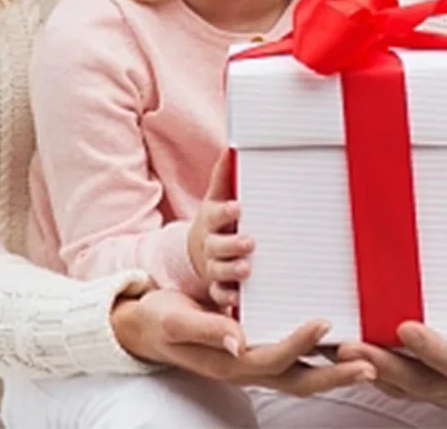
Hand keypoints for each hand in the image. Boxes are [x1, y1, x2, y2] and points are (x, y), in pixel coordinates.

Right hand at [110, 288, 376, 395]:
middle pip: (300, 379)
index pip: (274, 359)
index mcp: (229, 362)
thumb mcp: (175, 321)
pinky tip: (338, 342)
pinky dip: (318, 355)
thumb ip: (205, 329)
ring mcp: (253, 362)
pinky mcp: (256, 351)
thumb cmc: (159, 319)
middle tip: (371, 364)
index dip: (300, 343)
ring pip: (301, 373)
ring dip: (334, 369)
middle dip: (335, 374)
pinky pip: (294, 360)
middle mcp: (247, 367)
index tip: (325, 322)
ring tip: (367, 358)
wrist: (144, 325)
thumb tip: (236, 340)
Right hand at [187, 150, 252, 309]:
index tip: (238, 207)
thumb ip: (223, 177)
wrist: (197, 253)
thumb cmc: (215, 221)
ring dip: (232, 271)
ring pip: (220, 271)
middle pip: (218, 246)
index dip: (226, 212)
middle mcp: (210, 245)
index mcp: (211, 221)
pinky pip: (220, 295)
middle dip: (233, 245)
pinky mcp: (218, 287)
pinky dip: (228, 298)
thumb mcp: (215, 198)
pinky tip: (239, 299)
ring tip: (247, 269)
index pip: (217, 215)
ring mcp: (213, 268)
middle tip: (250, 242)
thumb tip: (231, 148)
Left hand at [336, 226, 446, 409]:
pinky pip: (402, 382)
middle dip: (384, 366)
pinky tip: (350, 352)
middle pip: (422, 382)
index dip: (435, 350)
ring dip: (371, 369)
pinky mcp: (437, 381)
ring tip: (338, 348)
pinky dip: (375, 370)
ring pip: (405, 386)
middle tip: (350, 345)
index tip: (407, 328)